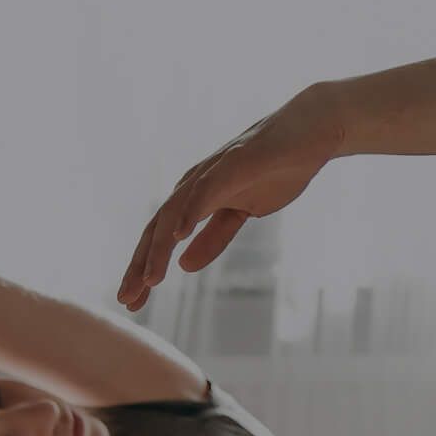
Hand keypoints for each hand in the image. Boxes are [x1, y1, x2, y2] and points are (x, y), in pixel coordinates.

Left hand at [117, 84, 343, 310]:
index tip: (132, 302)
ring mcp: (212, 173)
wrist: (309, 133)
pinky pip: (205, 191)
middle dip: (139, 266)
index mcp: (195, 198)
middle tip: (126, 300)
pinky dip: (189, 213)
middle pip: (157, 229)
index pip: (162, 239)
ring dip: (159, 248)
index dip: (144, 269)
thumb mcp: (240, 214)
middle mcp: (195, 184)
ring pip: (175, 213)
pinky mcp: (233, 164)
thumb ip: (212, 238)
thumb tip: (184, 265)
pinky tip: (177, 236)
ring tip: (150, 280)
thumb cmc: (275, 170)